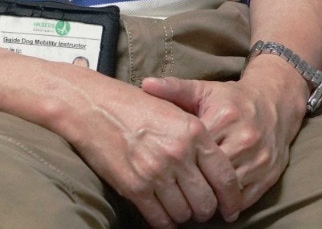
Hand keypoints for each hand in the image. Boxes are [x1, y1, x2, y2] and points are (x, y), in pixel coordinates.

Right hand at [59, 79, 243, 227]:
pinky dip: (164, 221)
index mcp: (193, 131)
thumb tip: (213, 168)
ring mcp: (156, 172)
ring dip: (183, 215)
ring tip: (177, 206)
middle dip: (206, 210)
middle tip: (200, 208)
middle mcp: (178, 153)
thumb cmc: (129, 104)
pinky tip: (161, 213)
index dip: (232, 199)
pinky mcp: (134, 187)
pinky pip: (159, 218)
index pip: (225, 177)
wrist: (90, 106)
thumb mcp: (171, 109)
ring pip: (184, 213)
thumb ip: (195, 136)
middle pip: (206, 201)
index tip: (231, 209)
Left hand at [141, 68, 304, 212]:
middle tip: (174, 193)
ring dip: (210, 198)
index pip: (196, 146)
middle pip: (212, 171)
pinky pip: (247, 198)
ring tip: (191, 203)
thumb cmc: (231, 99)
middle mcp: (245, 138)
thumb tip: (145, 84)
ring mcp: (259, 158)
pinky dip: (230, 205)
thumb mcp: (203, 90)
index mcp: (224, 116)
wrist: (273, 105)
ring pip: (229, 188)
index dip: (179, 159)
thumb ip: (174, 88)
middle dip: (193, 183)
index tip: (163, 167)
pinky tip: (214, 205)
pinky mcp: (270, 174)